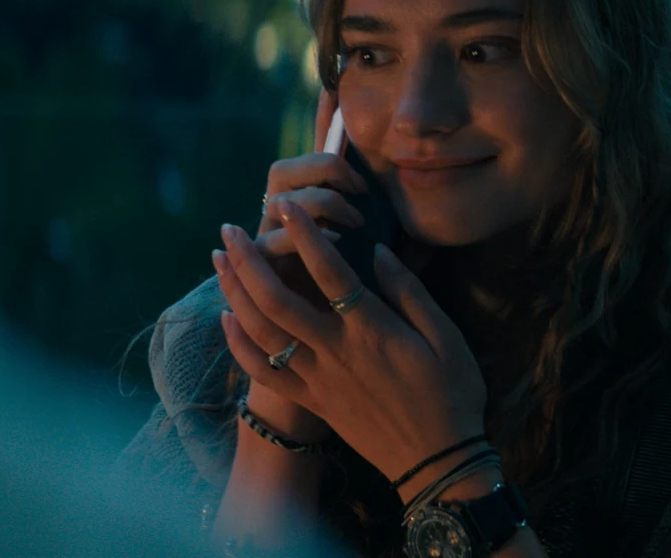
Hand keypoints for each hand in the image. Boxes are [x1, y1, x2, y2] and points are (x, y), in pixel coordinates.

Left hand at [215, 200, 488, 486]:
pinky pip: (264, 373)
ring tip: (218, 260)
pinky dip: (239, 343)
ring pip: (261, 331)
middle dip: (247, 260)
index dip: (304, 234)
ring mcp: (317, 379)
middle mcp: (335, 351)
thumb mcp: (447, 338)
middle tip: (228, 230)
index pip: (329, 271)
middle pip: (276, 299)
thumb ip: (409, 292)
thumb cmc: (452, 395)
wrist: (437, 464)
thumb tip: (377, 250)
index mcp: (371, 330)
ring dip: (234, 292)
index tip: (286, 205)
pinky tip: (227, 318)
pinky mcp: (310, 401)